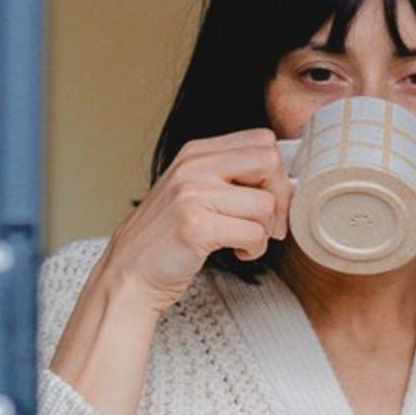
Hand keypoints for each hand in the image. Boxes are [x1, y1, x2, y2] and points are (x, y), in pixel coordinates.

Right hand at [48, 129, 292, 414]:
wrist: (128, 274)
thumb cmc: (168, 237)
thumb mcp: (193, 190)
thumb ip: (229, 176)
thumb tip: (287, 176)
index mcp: (196, 153)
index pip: (262, 140)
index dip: (276, 172)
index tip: (269, 198)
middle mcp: (193, 167)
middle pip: (270, 162)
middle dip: (281, 196)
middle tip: (269, 223)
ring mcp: (191, 195)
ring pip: (266, 204)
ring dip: (265, 231)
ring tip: (246, 242)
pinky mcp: (195, 227)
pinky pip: (253, 233)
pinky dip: (254, 249)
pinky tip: (238, 254)